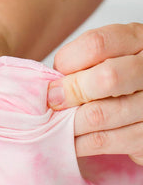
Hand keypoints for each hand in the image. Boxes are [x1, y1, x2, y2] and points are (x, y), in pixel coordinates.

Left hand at [48, 23, 142, 163]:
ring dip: (70, 123)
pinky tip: (71, 141)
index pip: (97, 44)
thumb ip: (83, 63)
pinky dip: (81, 143)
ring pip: (101, 114)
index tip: (54, 79)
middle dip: (70, 93)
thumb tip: (51, 88)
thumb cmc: (120, 77)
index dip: (67, 62)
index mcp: (137, 40)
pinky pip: (107, 142)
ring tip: (56, 124)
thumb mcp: (109, 56)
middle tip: (54, 104)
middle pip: (106, 78)